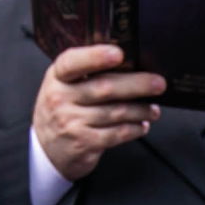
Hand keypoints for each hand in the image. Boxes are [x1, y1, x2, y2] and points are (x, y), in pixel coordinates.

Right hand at [33, 45, 164, 182]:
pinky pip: (116, 133)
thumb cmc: (62, 111)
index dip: (95, 56)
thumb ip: (86, 73)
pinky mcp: (83, 143)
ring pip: (115, 112)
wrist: (46, 150)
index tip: (119, 54)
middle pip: (104, 87)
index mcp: (57, 77)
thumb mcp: (63, 86)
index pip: (72, 62)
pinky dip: (134, 129)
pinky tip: (142, 125)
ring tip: (153, 109)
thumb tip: (130, 65)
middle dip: (136, 85)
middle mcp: (60, 98)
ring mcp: (71, 122)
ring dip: (140, 110)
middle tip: (158, 83)